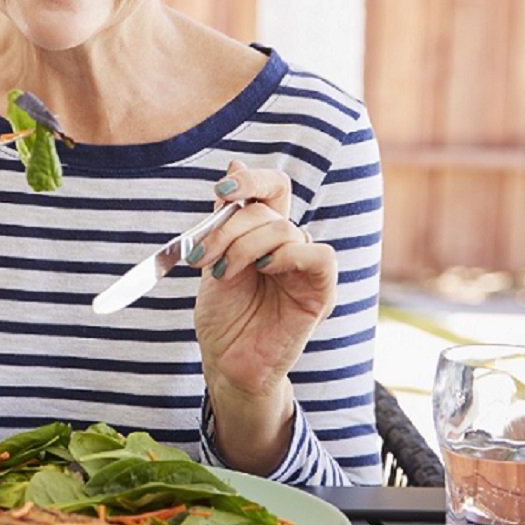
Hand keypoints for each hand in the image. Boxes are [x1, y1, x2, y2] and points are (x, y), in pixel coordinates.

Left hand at [189, 160, 336, 470]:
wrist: (226, 362)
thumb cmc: (222, 315)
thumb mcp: (213, 258)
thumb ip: (225, 217)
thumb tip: (235, 163)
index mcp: (263, 233)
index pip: (273, 187)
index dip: (252, 179)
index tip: (224, 189)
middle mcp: (287, 245)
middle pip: (270, 209)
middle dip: (230, 226)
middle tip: (204, 256)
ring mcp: (304, 268)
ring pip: (286, 230)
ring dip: (246, 246)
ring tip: (223, 273)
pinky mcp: (319, 292)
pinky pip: (319, 256)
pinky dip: (289, 255)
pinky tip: (265, 270)